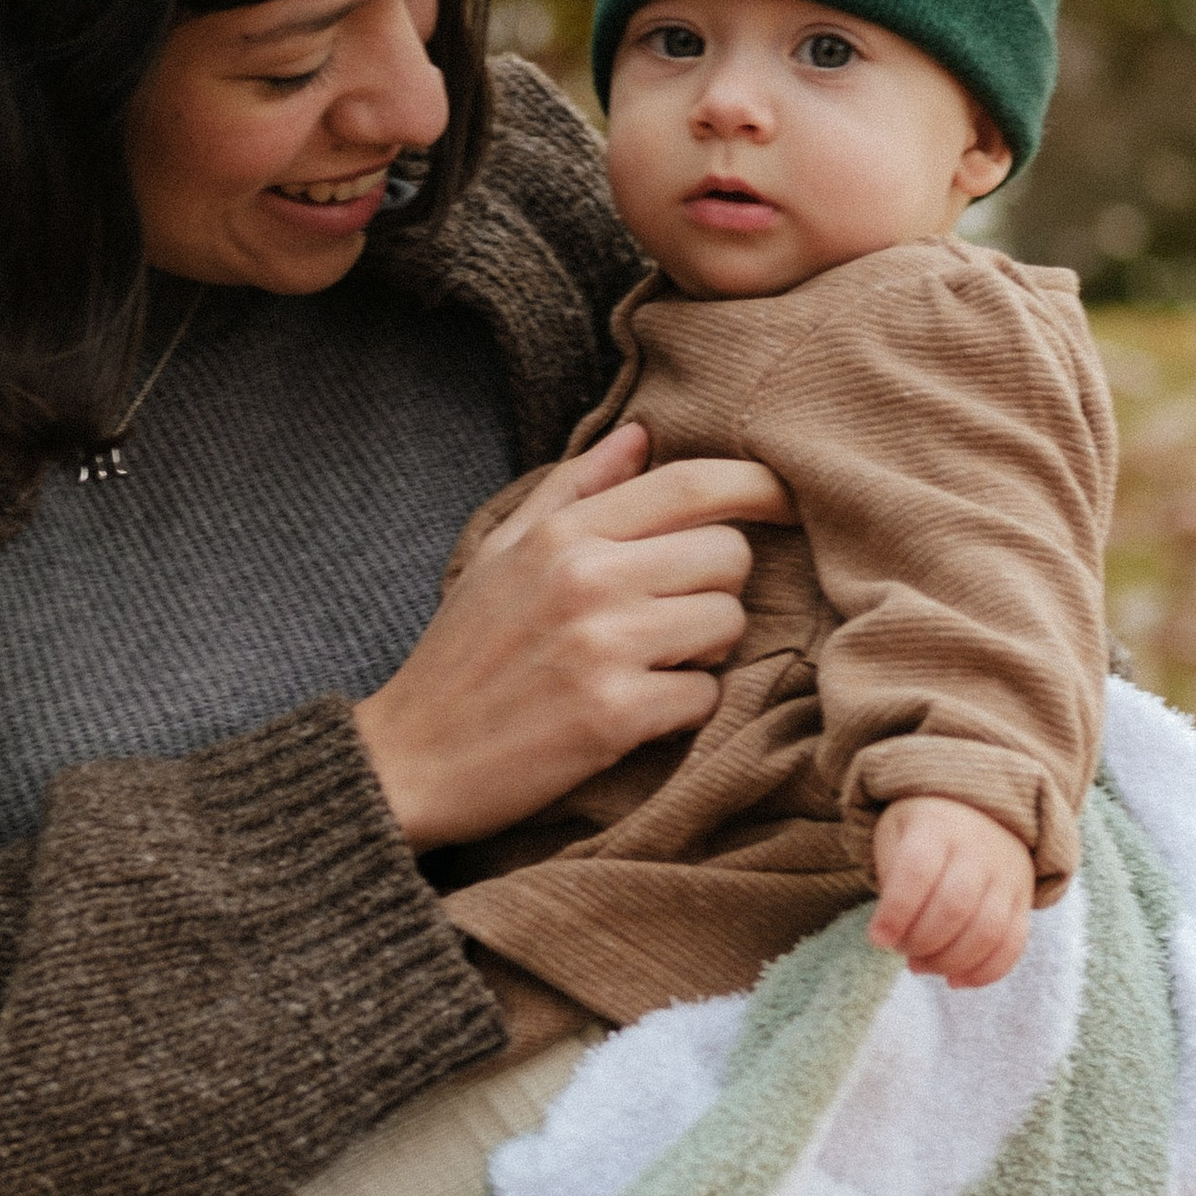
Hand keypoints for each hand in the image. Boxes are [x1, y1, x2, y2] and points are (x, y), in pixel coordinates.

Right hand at [355, 423, 794, 852]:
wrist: (410, 759)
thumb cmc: (463, 654)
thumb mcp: (500, 555)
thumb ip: (573, 490)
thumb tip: (641, 436)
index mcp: (561, 534)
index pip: (689, 483)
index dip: (756, 485)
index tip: (785, 500)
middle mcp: (587, 578)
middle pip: (727, 553)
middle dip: (715, 585)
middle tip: (671, 613)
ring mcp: (603, 646)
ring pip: (727, 623)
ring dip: (704, 649)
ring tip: (649, 661)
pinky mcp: (615, 715)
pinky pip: (705, 695)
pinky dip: (682, 708)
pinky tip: (635, 710)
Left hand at [869, 797, 1035, 986]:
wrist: (980, 810)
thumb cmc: (923, 832)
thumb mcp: (895, 835)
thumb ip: (891, 880)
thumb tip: (894, 937)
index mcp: (937, 826)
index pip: (917, 871)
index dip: (896, 912)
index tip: (878, 940)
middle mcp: (978, 849)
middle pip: (954, 907)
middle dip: (921, 942)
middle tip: (901, 950)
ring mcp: (1007, 876)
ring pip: (987, 931)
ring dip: (949, 961)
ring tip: (921, 966)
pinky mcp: (1024, 901)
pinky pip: (1013, 945)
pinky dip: (984, 972)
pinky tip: (955, 980)